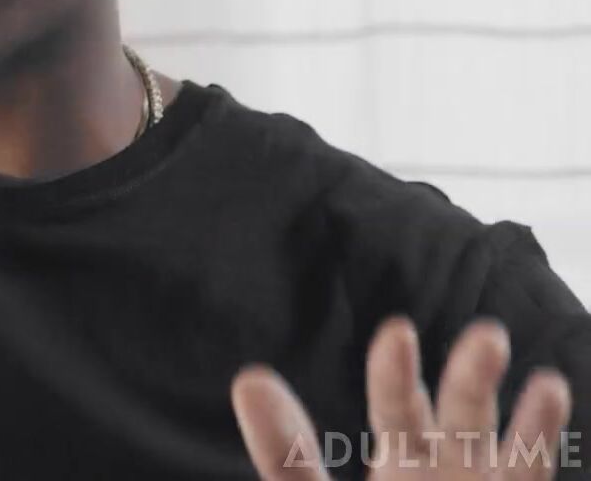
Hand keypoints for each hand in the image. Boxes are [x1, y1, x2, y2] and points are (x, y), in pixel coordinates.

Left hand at [232, 315, 573, 477]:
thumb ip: (290, 455)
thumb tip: (249, 378)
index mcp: (403, 460)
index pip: (395, 407)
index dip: (393, 373)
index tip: (396, 332)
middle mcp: (446, 465)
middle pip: (438, 412)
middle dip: (440, 372)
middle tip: (403, 329)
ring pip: (481, 429)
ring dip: (482, 386)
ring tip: (487, 337)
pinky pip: (527, 468)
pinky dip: (538, 432)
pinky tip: (546, 388)